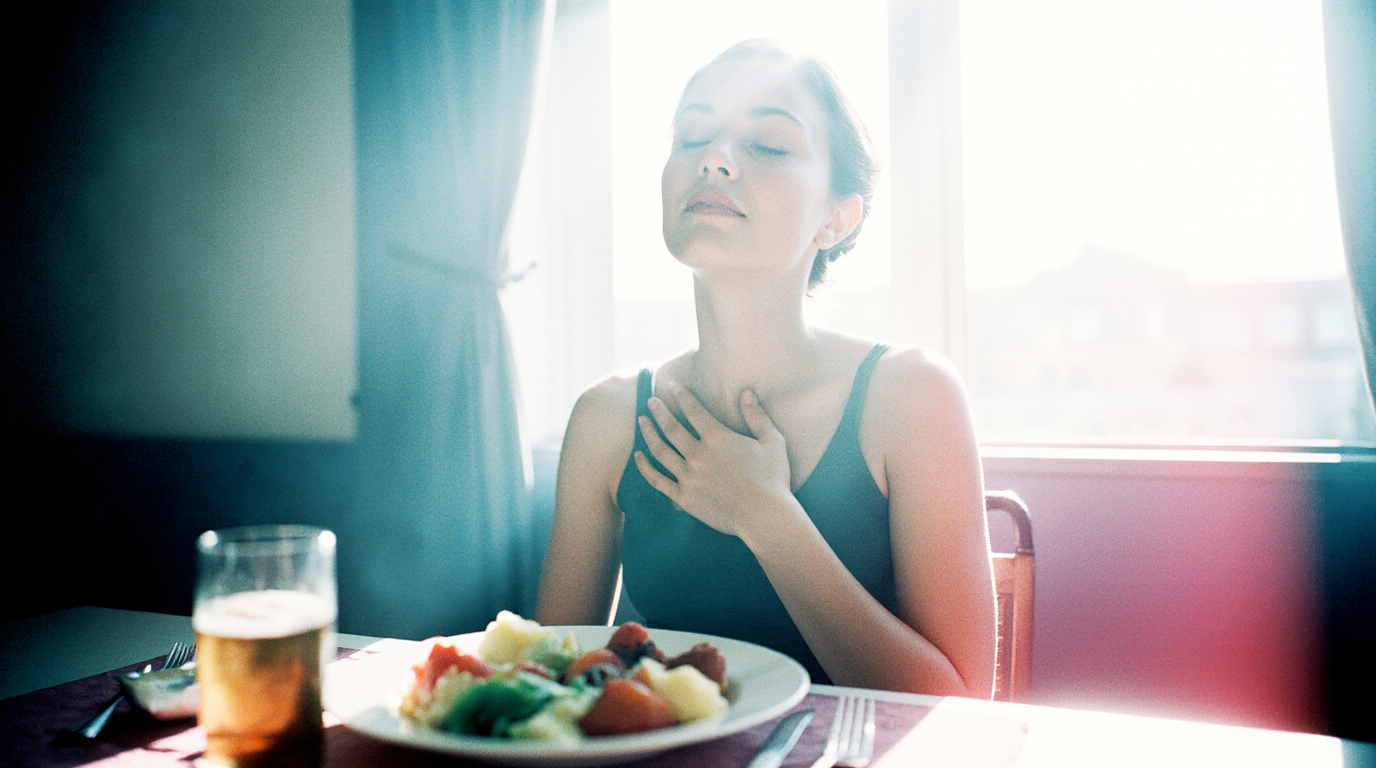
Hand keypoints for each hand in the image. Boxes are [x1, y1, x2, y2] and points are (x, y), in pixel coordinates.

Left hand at [634, 383, 799, 539]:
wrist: (764, 516)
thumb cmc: (773, 478)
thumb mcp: (772, 441)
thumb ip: (757, 416)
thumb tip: (746, 393)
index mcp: (717, 437)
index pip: (694, 410)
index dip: (681, 396)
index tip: (672, 385)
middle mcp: (698, 454)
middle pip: (671, 427)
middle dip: (659, 411)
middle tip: (650, 401)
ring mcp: (688, 476)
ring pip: (660, 450)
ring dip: (648, 434)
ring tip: (642, 422)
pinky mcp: (684, 497)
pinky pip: (657, 480)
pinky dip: (645, 468)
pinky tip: (638, 457)